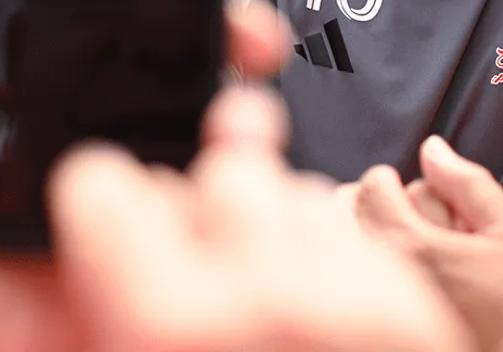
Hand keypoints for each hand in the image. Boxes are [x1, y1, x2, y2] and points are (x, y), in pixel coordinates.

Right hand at [53, 88, 470, 351]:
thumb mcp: (130, 341)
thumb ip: (112, 279)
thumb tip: (105, 198)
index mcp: (163, 322)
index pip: (100, 181)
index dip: (105, 200)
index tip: (115, 218)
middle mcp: (254, 300)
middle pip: (213, 168)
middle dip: (208, 202)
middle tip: (206, 258)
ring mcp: (340, 297)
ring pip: (293, 186)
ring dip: (277, 222)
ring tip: (270, 296)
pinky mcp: (402, 305)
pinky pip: (352, 226)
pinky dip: (333, 252)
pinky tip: (322, 311)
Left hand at [354, 137, 502, 351]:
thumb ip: (469, 183)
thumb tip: (433, 148)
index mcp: (415, 243)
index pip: (372, 187)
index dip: (388, 178)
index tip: (402, 186)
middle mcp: (388, 268)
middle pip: (351, 210)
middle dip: (373, 202)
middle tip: (397, 210)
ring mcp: (383, 292)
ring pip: (347, 239)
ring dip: (362, 227)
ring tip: (386, 233)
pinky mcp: (389, 310)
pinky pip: (354, 271)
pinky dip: (361, 256)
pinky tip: (382, 262)